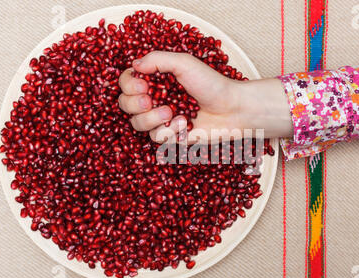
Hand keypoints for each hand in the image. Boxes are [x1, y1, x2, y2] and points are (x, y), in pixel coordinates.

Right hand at [118, 51, 291, 143]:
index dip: (128, 85)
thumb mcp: (185, 64)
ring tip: (171, 112)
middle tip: (150, 101)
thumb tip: (134, 65)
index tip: (142, 85)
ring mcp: (162, 119)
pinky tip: (185, 123)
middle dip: (135, 104)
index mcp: (156, 79)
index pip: (127, 82)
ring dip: (152, 118)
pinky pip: (156, 137)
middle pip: (125, 104)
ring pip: (137, 123)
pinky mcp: (171, 136)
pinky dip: (170, 131)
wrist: (233, 110)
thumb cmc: (212, 84)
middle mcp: (155, 99)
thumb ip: (157, 60)